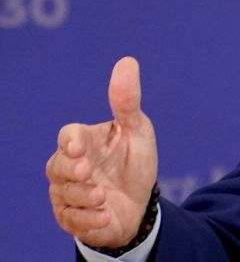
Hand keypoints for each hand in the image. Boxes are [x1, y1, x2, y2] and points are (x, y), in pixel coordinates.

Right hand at [46, 56, 158, 247]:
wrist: (139, 203)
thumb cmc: (134, 161)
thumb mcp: (137, 131)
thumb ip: (127, 102)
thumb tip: (127, 61)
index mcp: (84, 141)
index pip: (68, 136)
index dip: (71, 141)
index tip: (80, 147)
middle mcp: (69, 167)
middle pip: (57, 166)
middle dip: (70, 170)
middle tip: (86, 172)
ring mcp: (67, 193)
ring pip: (64, 194)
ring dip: (84, 196)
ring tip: (103, 196)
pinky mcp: (72, 218)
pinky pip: (72, 220)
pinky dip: (88, 219)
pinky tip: (105, 216)